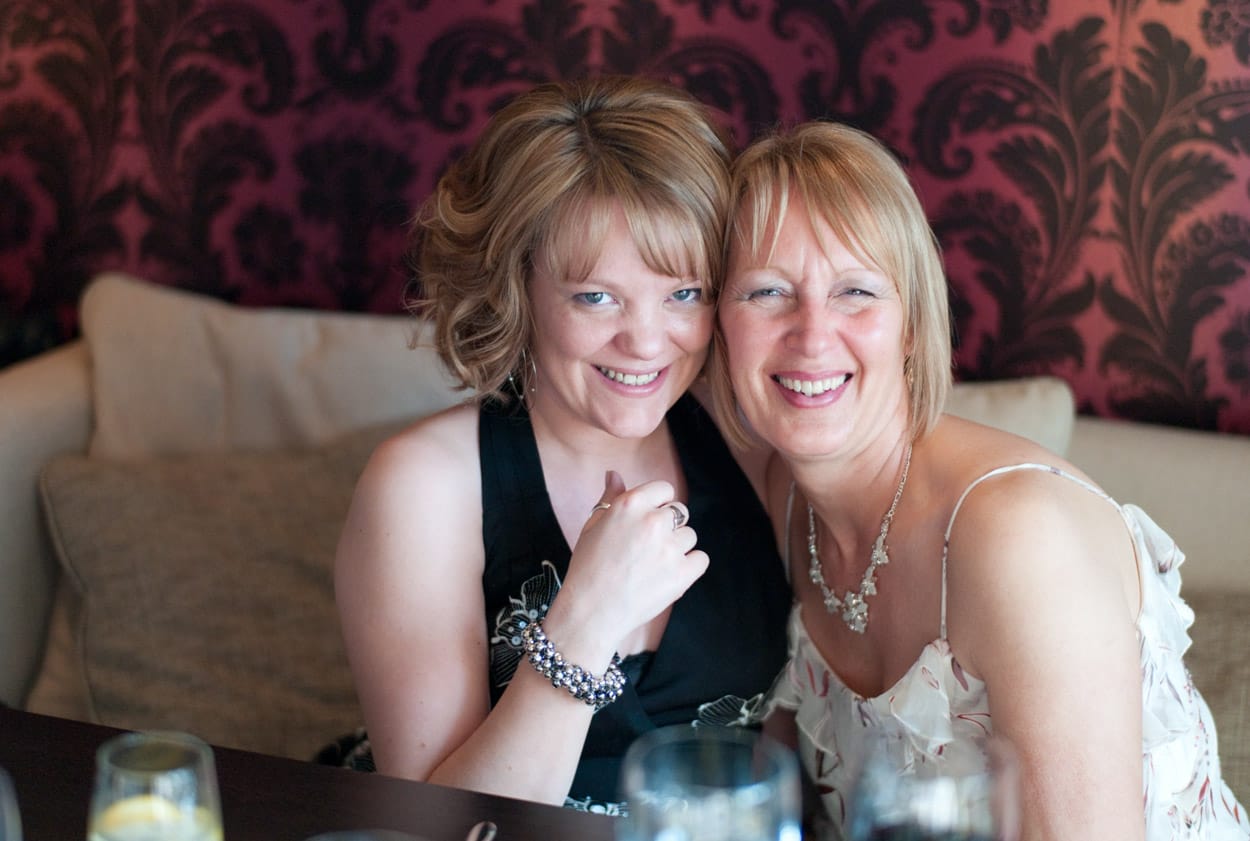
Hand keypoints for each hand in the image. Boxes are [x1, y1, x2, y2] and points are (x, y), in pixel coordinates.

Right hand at [554, 471, 708, 657]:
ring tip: (652, 565)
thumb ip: (610, 497)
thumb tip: (614, 473)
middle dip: (667, 526)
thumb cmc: (588, 567)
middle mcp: (653, 521)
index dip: (657, 504)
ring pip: (690, 536)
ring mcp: (670, 548)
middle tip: (646, 548)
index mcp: (630, 504)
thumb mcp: (593, 526)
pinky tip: (668, 574)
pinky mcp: (683, 574)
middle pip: (679, 512)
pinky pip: (700, 559)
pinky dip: (689, 566)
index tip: (647, 521)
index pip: (664, 489)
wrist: (591, 611)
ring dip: (677, 546)